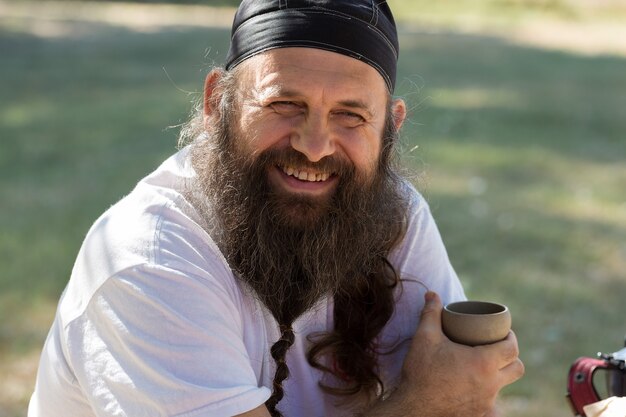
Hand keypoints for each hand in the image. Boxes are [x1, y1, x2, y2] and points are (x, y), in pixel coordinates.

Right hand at [391, 291, 524, 416]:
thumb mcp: (424, 338)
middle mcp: (491, 385)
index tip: (503, 333)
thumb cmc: (421, 372)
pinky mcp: (479, 414)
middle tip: (497, 347)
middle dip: (510, 356)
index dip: (511, 338)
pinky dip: (487, 392)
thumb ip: (430, 313)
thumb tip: (431, 294)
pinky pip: (492, 402)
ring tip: (484, 365)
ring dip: (499, 375)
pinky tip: (474, 387)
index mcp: (483, 364)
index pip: (512, 348)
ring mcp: (486, 402)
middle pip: (517, 368)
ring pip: (505, 386)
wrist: (413, 408)